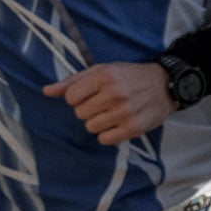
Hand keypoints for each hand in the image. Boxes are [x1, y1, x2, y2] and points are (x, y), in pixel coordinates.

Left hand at [44, 62, 177, 145]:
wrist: (164, 84)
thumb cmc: (128, 76)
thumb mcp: (100, 71)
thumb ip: (71, 81)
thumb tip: (46, 91)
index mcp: (104, 76)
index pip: (71, 97)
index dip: (77, 97)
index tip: (90, 94)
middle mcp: (114, 93)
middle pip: (79, 114)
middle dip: (87, 109)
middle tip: (103, 103)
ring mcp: (125, 112)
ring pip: (90, 127)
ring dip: (97, 122)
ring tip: (111, 112)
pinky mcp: (134, 128)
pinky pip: (105, 139)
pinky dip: (107, 133)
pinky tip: (117, 123)